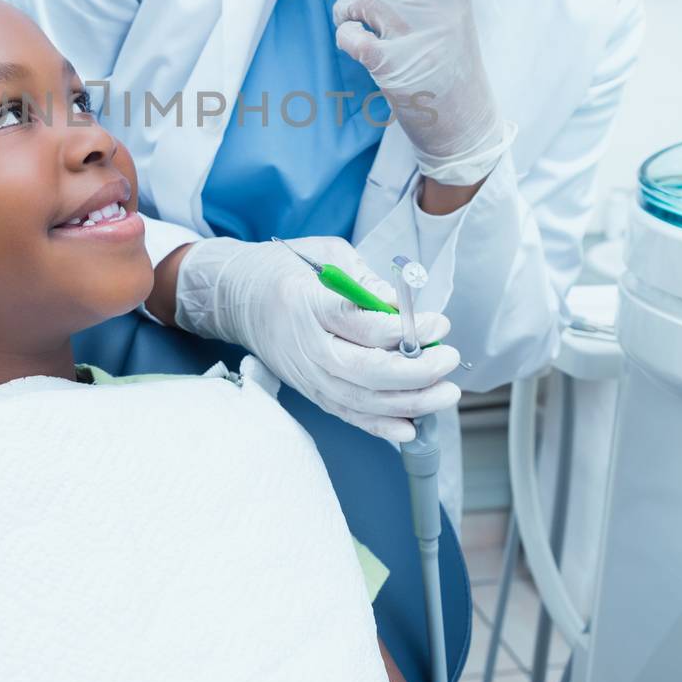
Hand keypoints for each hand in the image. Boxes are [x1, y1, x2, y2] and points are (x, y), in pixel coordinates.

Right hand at [174, 234, 460, 442]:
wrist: (233, 297)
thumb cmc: (281, 269)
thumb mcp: (324, 254)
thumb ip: (364, 279)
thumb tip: (400, 306)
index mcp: (307, 303)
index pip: (363, 327)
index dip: (408, 329)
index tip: (439, 322)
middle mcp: (305, 345)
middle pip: (366, 372)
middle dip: (416, 373)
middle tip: (448, 360)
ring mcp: (306, 374)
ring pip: (361, 400)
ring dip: (410, 403)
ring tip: (445, 393)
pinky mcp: (309, 391)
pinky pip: (347, 414)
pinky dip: (380, 426)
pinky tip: (411, 427)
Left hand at [331, 0, 514, 185]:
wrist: (465, 126)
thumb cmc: (446, 72)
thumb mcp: (446, 20)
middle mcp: (436, 8)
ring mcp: (417, 36)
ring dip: (342, 9)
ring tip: (347, 23)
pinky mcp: (395, 65)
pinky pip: (352, 36)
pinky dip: (343, 37)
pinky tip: (353, 45)